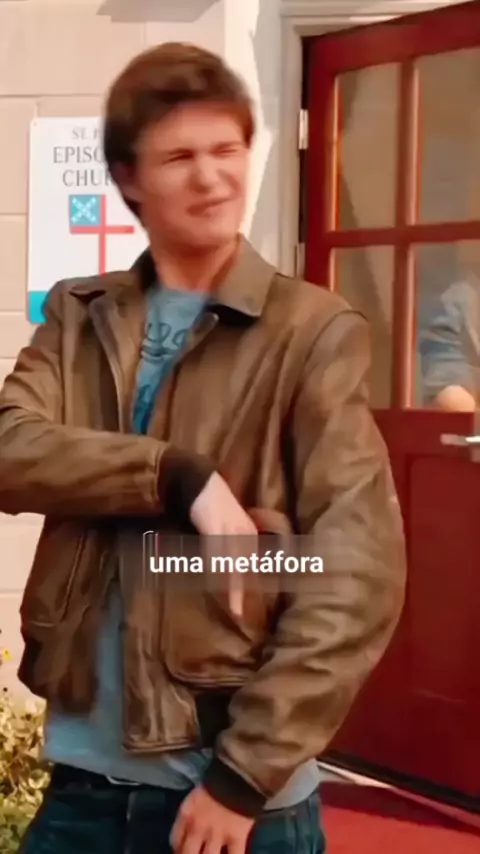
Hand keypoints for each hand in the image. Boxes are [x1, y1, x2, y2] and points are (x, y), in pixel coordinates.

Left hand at [170, 785, 253, 853]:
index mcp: (186, 815)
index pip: (175, 840)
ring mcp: (217, 834)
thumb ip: (190, 814)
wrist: (238, 773)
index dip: (178, 849)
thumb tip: (188, 832)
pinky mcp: (237, 837)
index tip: (182, 850)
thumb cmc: (216, 779)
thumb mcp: (196, 795)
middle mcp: (198, 828)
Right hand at [190, 473, 256, 616]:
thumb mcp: (228, 524)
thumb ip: (232, 543)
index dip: (249, 584)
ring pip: (232, 562)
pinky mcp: (214, 524)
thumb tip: (235, 565)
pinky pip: (216, 550)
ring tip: (232, 605)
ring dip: (232, 585)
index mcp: (248, 533)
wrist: (200, 481)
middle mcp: (243, 532)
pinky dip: (216, 566)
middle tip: (238, 612)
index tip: (245, 604)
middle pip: (244, 566)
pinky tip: (215, 580)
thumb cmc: (213, 504)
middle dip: (240, 590)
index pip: (251, 564)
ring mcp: (229, 528)